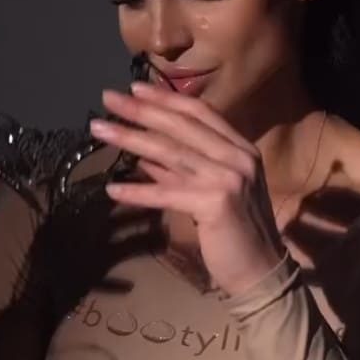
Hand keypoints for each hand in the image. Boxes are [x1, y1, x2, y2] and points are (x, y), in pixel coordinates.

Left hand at [89, 81, 286, 296]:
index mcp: (241, 149)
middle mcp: (238, 157)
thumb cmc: (234, 233)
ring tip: (99, 131)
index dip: (166, 98)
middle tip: (107, 98)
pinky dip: (139, 191)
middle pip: (182, 125)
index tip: (134, 89)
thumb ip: (182, 171)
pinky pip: (168, 193)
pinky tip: (113, 189)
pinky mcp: (216, 203)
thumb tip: (145, 156)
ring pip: (171, 153)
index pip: (200, 112)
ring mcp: (229, 178)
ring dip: (131, 140)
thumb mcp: (209, 192)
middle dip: (141, 110)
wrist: (261, 271)